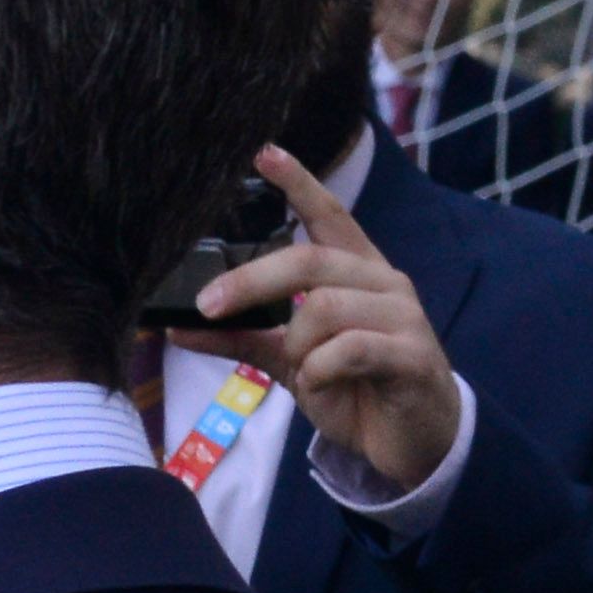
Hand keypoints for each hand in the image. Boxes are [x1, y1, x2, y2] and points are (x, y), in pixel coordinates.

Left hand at [180, 147, 463, 495]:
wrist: (413, 441)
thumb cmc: (355, 388)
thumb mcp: (291, 360)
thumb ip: (244, 337)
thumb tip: (179, 326)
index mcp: (357, 273)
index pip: (329, 216)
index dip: (299, 182)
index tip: (264, 151)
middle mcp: (383, 282)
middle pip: (310, 260)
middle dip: (252, 281)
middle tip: (209, 305)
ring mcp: (402, 316)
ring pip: (325, 307)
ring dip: (296, 344)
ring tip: (303, 370)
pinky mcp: (412, 355)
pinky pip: (348, 349)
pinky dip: (320, 370)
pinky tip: (321, 384)